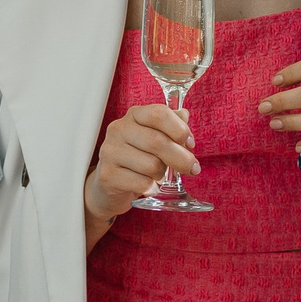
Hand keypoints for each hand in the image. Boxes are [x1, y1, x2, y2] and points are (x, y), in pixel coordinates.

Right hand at [84, 103, 197, 231]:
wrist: (111, 183)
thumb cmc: (139, 157)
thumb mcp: (155, 137)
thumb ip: (171, 125)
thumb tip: (184, 115)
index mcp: (134, 116)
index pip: (159, 114)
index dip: (180, 129)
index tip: (190, 143)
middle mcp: (119, 130)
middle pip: (158, 141)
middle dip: (181, 158)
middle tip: (192, 168)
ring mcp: (110, 152)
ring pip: (152, 165)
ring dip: (163, 174)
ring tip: (159, 175)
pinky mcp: (108, 175)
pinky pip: (142, 183)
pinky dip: (152, 187)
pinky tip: (150, 186)